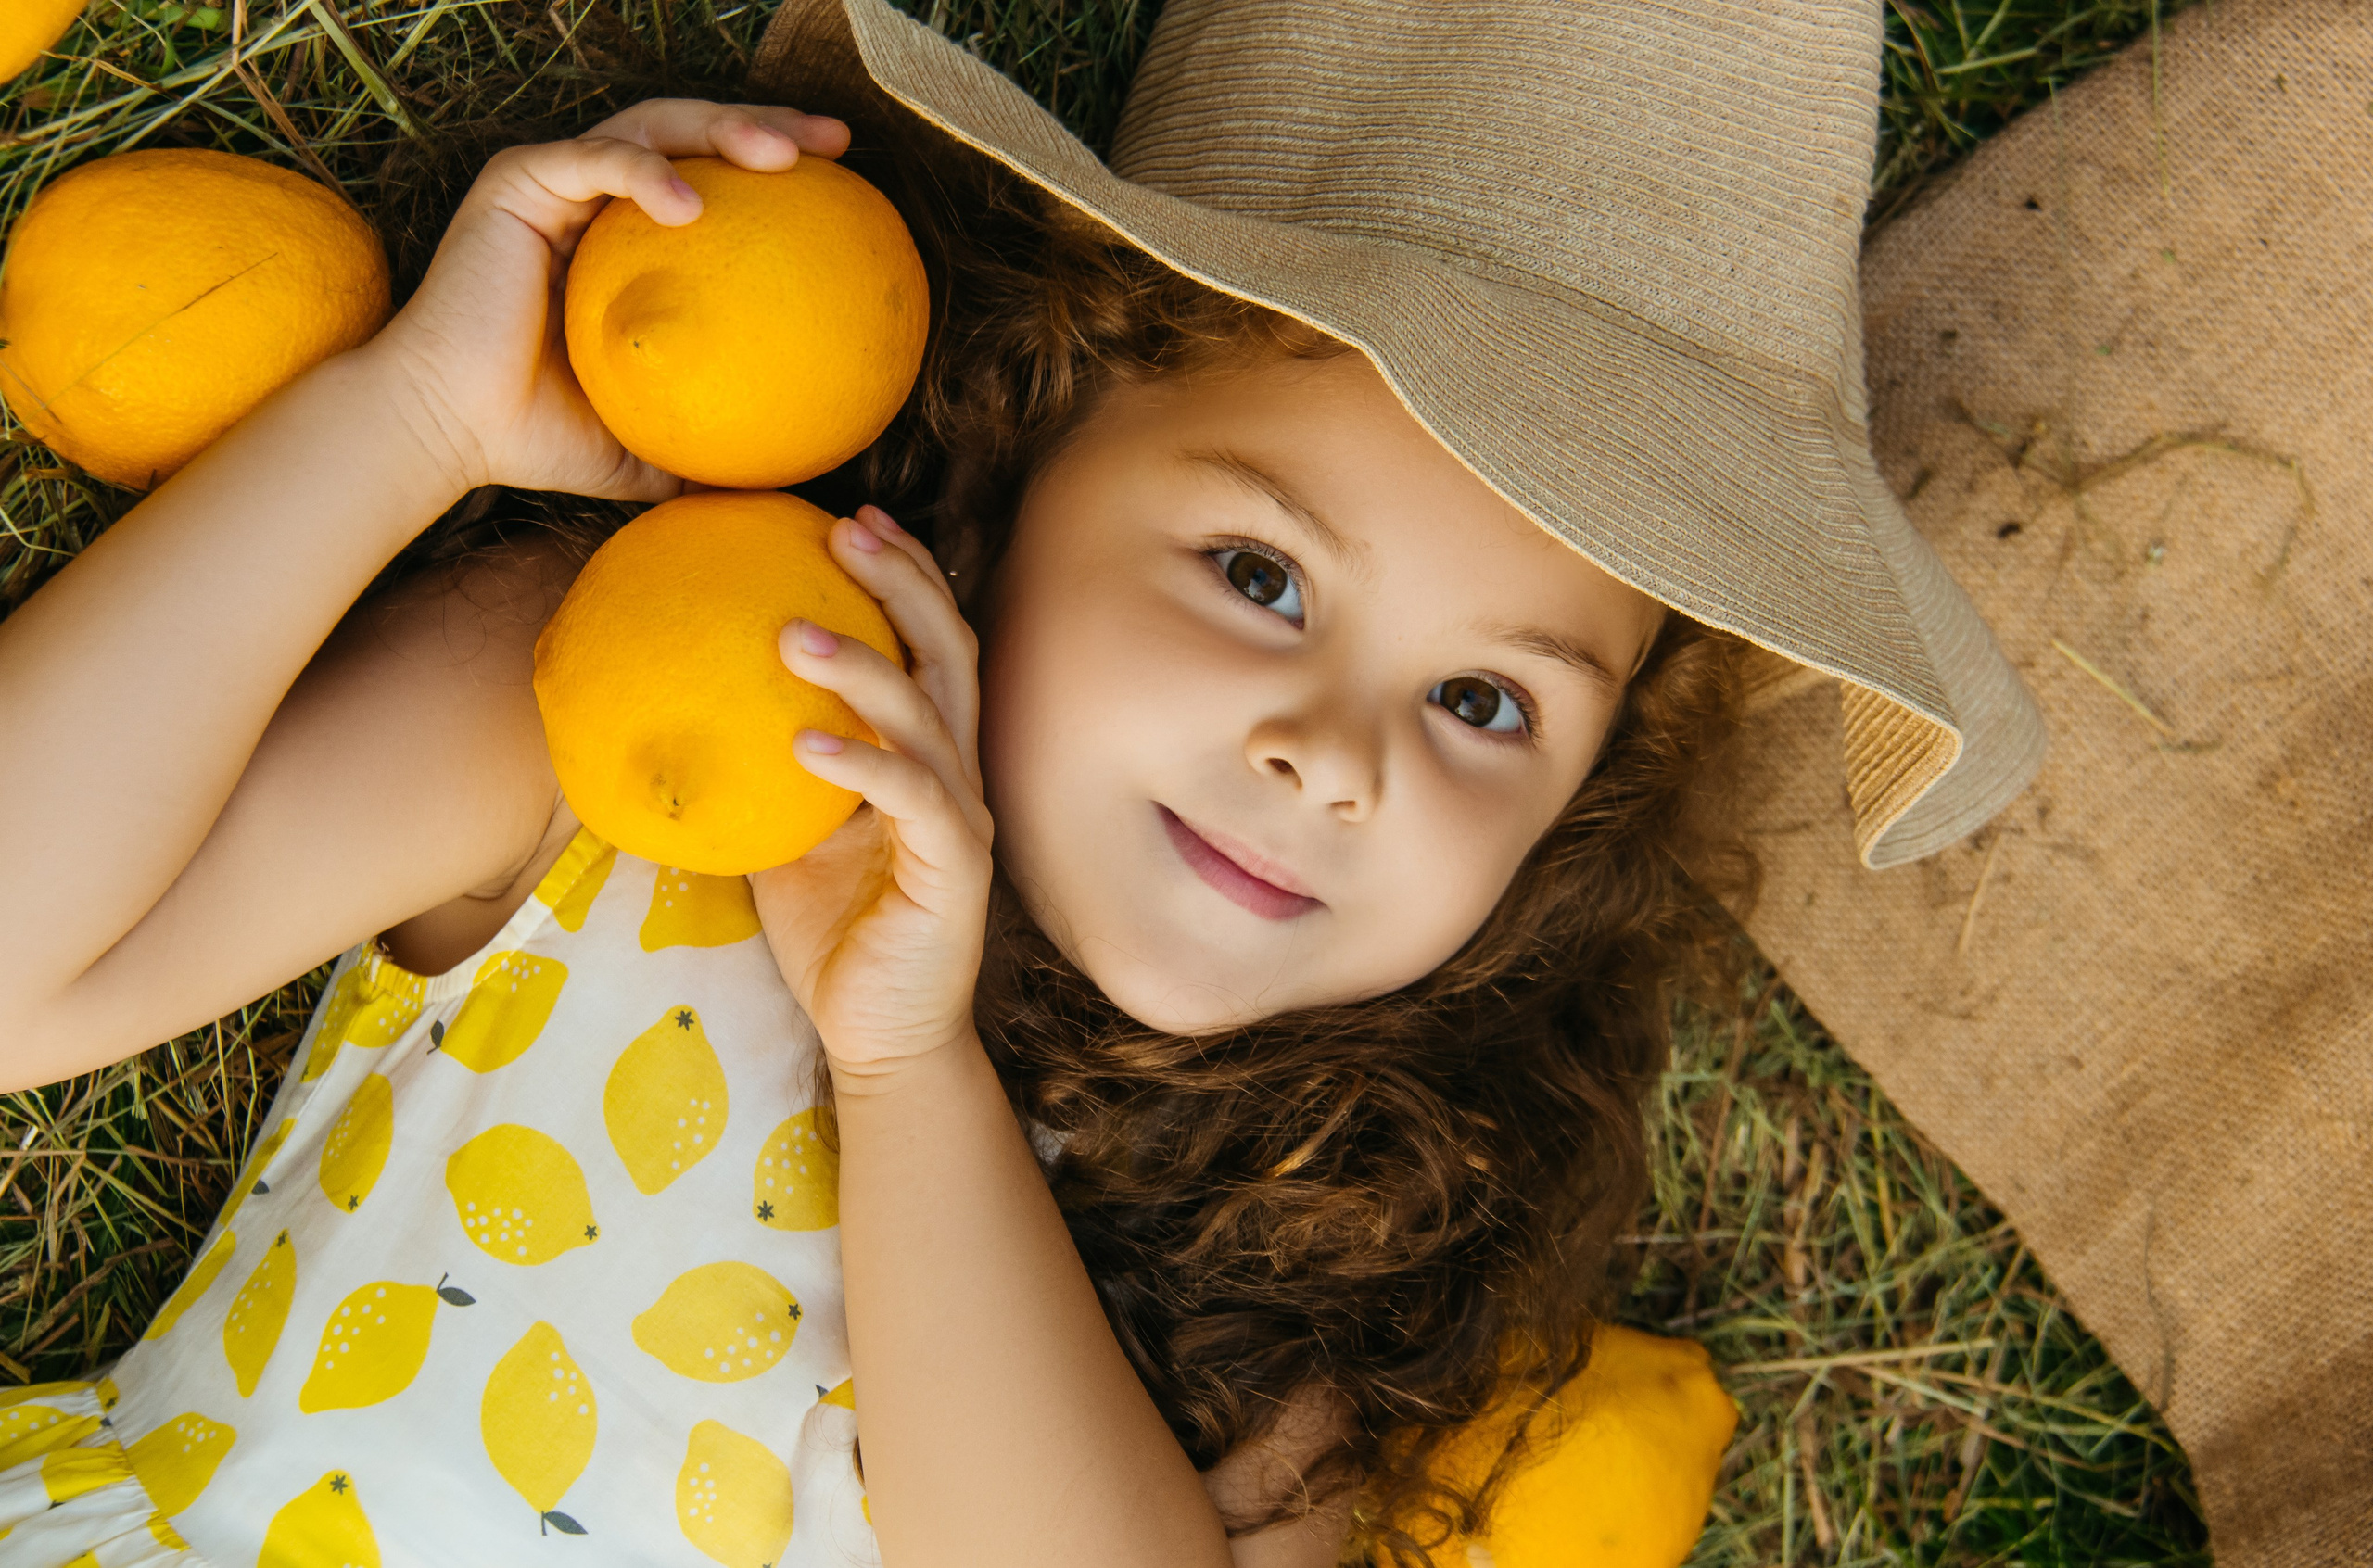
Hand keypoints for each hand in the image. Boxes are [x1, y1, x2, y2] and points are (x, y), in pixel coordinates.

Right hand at [364, 98, 850, 499]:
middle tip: (835, 140)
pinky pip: (593, 159)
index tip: (844, 183)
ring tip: (783, 155)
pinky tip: (694, 202)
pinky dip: (646, 171)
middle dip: (769, 124)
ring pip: (651, 124)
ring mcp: (554, 184)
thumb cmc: (541, 439)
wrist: (450, 433)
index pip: (713, 180)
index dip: (776, 169)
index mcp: (626, 242)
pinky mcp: (516, 182)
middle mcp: (592, 199)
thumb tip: (792, 482)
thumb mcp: (654, 444)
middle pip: (693, 132)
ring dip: (722, 128)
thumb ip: (716, 444)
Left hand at [748, 506, 994, 1084]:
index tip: (853, 521)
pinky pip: (916, 801)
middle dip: (902, 584)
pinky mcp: (955, 872)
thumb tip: (675, 704)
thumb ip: (759, 767)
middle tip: (844, 532)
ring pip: (929, 717)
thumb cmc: (832, 933)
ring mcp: (962, 820)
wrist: (880, 1035)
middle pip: (947, 654)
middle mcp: (958, 773)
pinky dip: (864, 763)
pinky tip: (807, 742)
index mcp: (928, 756)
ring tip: (791, 632)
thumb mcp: (782, 831)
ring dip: (864, 666)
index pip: (929, 646)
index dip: (903, 578)